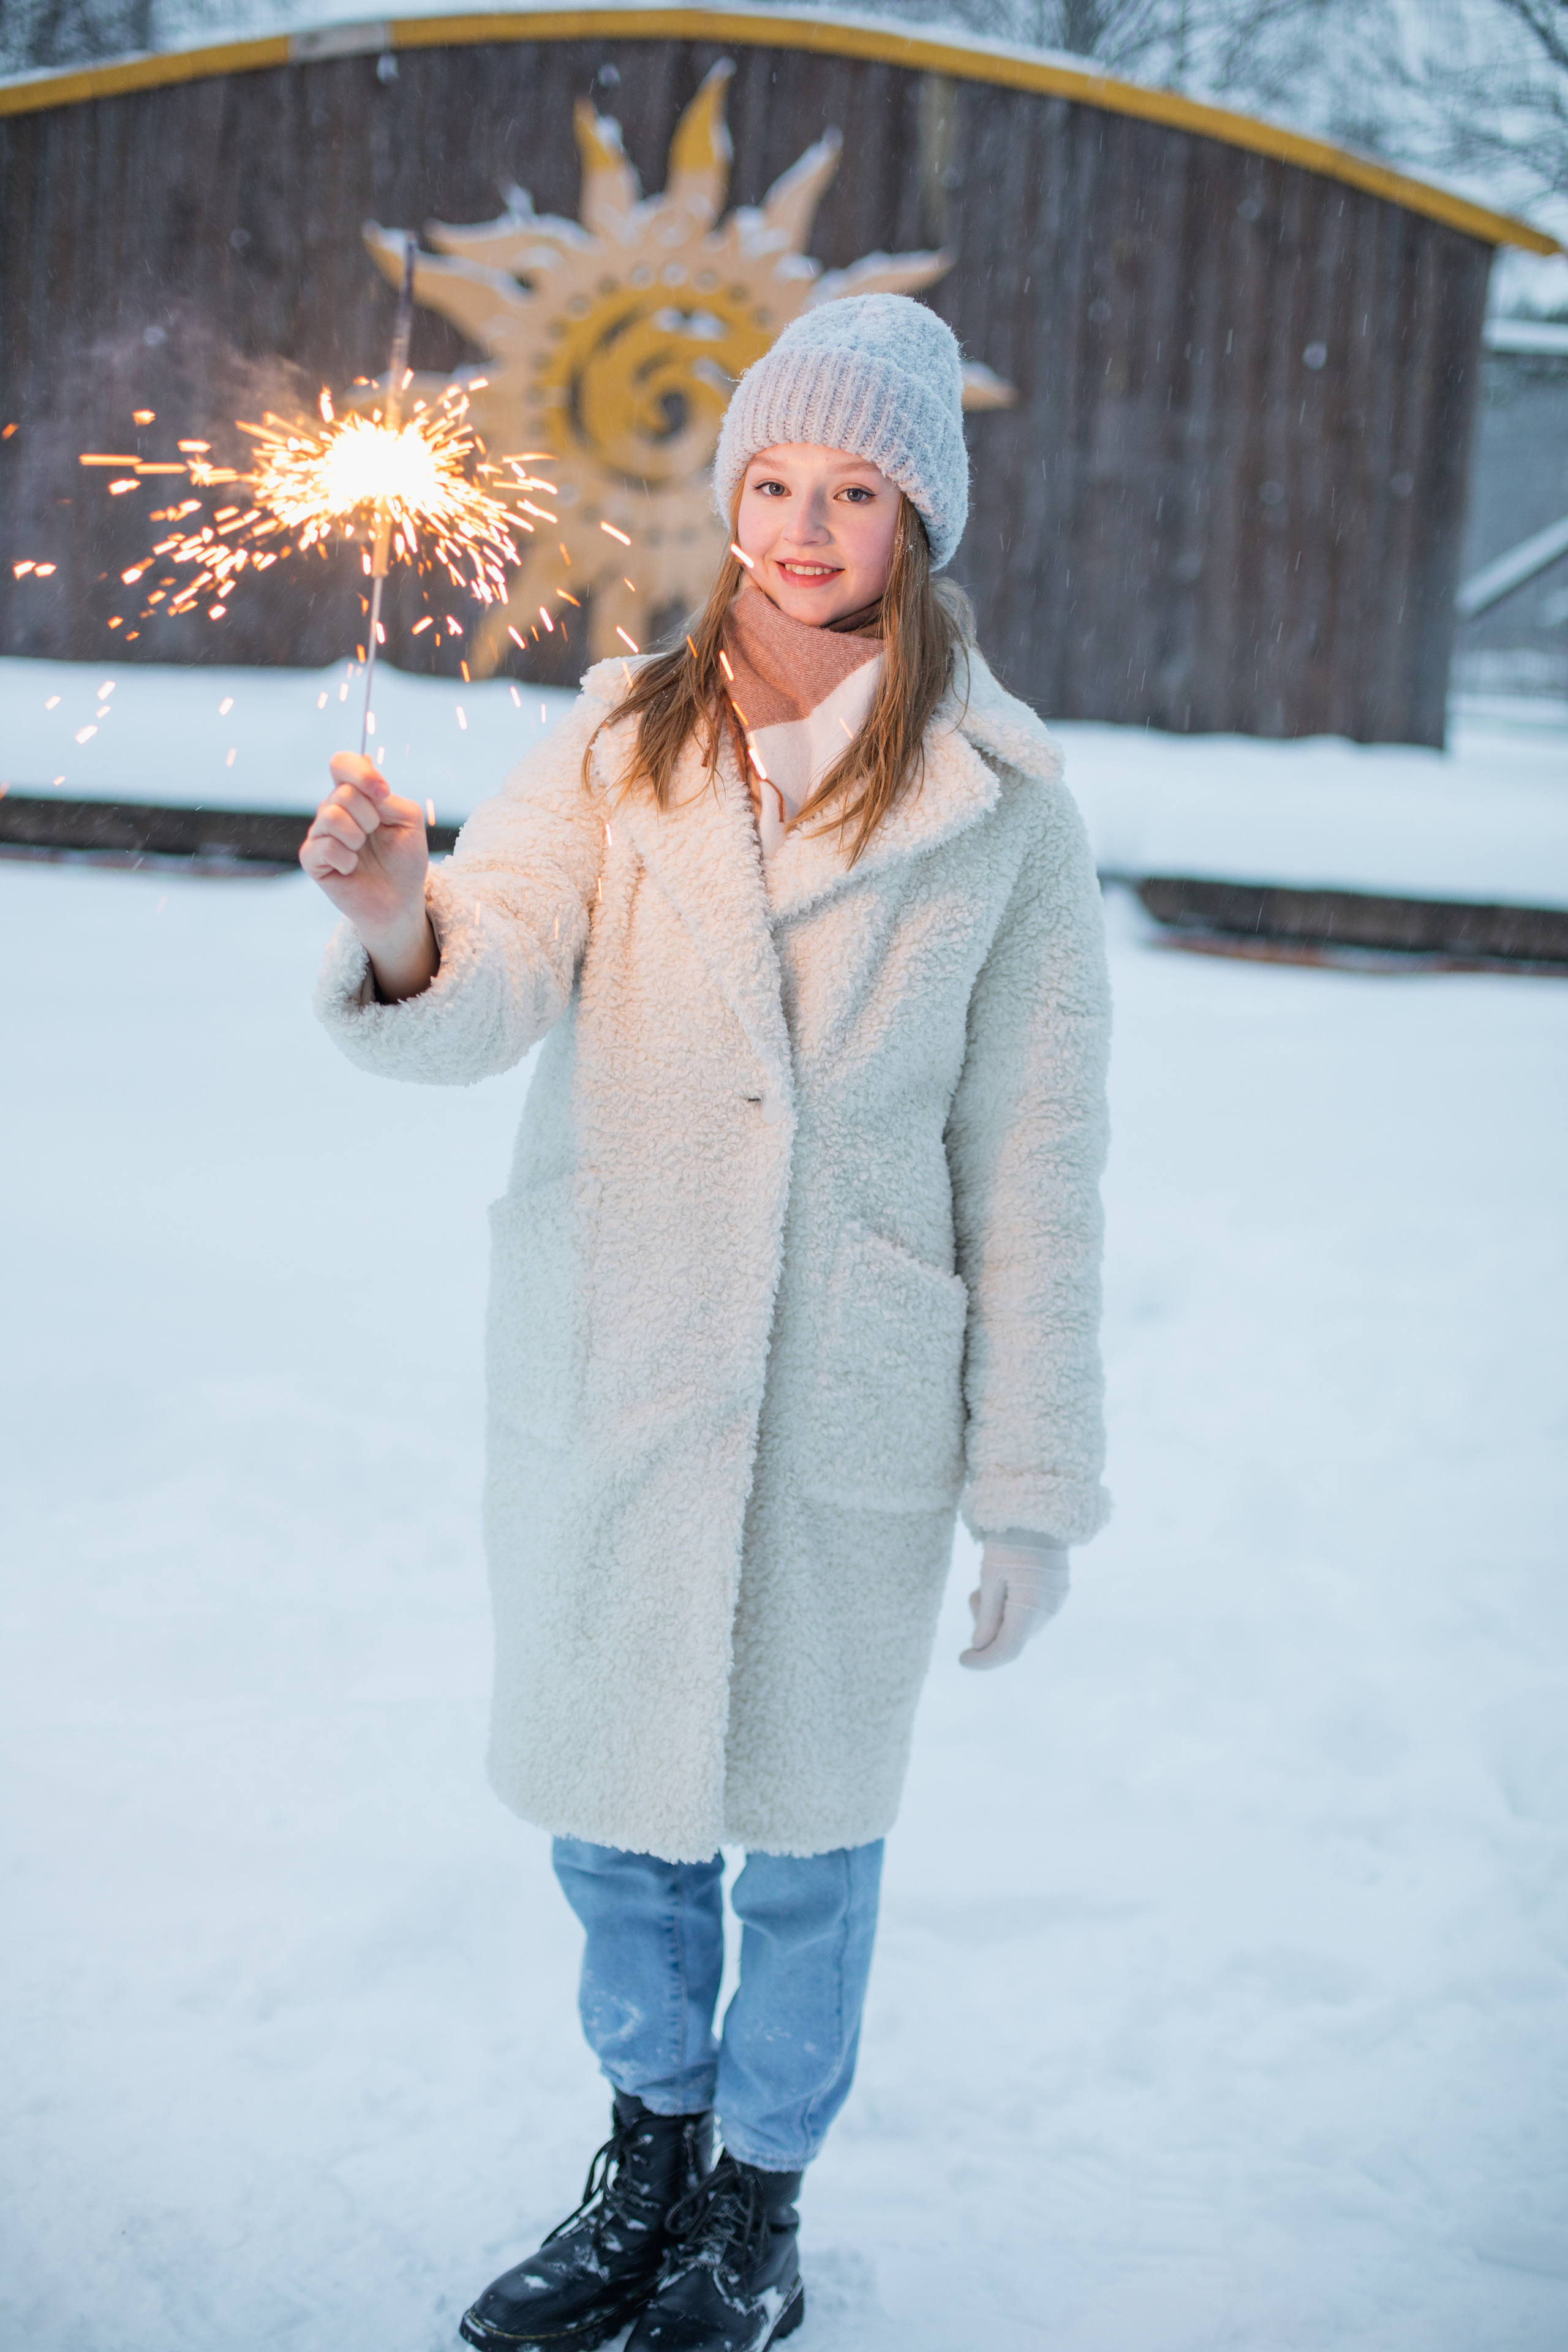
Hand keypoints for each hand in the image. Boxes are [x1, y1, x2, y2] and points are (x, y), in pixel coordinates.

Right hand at [301, 753, 436, 999]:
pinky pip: (324, 846)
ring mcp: (319, 834)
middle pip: (342, 792)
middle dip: (370, 816)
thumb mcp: (409, 820)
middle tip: (375, 835)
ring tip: (363, 852)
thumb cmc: (404, 859)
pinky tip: (351, 868)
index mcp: (355, 795)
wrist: (400, 900)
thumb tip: (360, 785)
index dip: (360, 773)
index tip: (383, 793)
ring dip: (358, 836)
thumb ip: (388, 798)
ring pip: (331, 816)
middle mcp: (333, 810)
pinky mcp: (311, 859)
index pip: (342, 763)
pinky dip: (346, 859)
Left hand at [959, 1539, 1069, 1670]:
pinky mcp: (1058, 1593)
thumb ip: (986, 1616)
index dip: (983, 1660)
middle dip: (989, 1628)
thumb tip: (980, 1646)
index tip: (962, 1660)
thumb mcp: (990, 1575)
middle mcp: (1049, 1609)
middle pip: (1013, 1637)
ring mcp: (1057, 1601)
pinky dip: (1014, 1606)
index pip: (1007, 1650)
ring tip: (989, 1582)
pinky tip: (1007, 1581)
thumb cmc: (1010, 1539)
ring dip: (1001, 1615)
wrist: (1040, 1510)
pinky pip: (1031, 1611)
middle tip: (976, 1595)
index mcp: (1031, 1606)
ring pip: (1021, 1625)